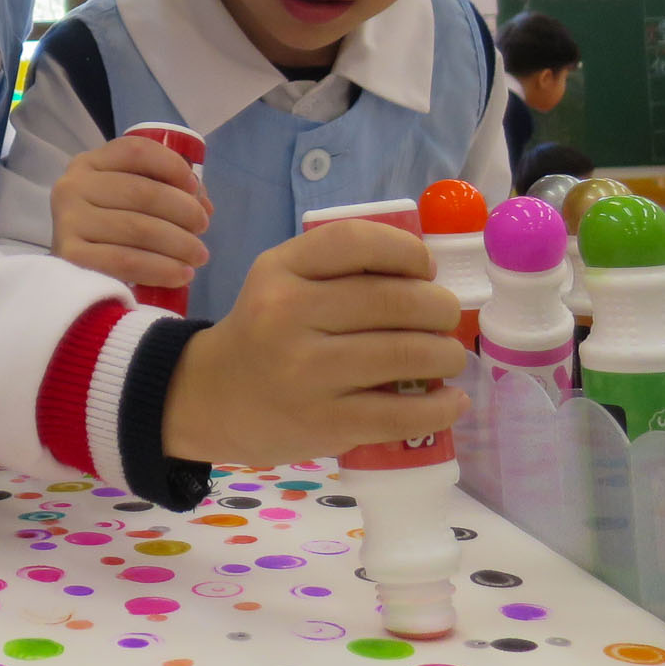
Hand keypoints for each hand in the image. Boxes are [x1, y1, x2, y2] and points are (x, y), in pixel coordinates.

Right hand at [50, 135, 210, 288]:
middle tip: (203, 227)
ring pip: (137, 228)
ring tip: (198, 255)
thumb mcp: (127, 195)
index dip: (172, 166)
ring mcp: (69, 221)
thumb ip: (164, 189)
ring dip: (178, 243)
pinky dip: (160, 269)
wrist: (67, 271)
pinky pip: (125, 261)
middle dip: (184, 211)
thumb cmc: (108, 225)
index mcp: (90, 163)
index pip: (136, 151)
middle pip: (142, 192)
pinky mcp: (71, 257)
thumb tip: (202, 204)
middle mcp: (73, 186)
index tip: (194, 189)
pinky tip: (180, 274)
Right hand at [162, 220, 466, 466]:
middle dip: (440, 307)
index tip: (425, 269)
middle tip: (447, 317)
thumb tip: (428, 279)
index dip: (406, 251)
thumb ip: (338, 270)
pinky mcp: (323, 423)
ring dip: (447, 354)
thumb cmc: (264, 334)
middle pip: (392, 300)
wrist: (212, 398)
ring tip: (449, 356)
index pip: (356, 242)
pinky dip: (440, 407)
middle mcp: (288, 315)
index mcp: (279, 271)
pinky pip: (399, 414)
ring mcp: (306, 373)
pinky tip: (452, 401)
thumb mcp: (280, 282)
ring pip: (405, 354)